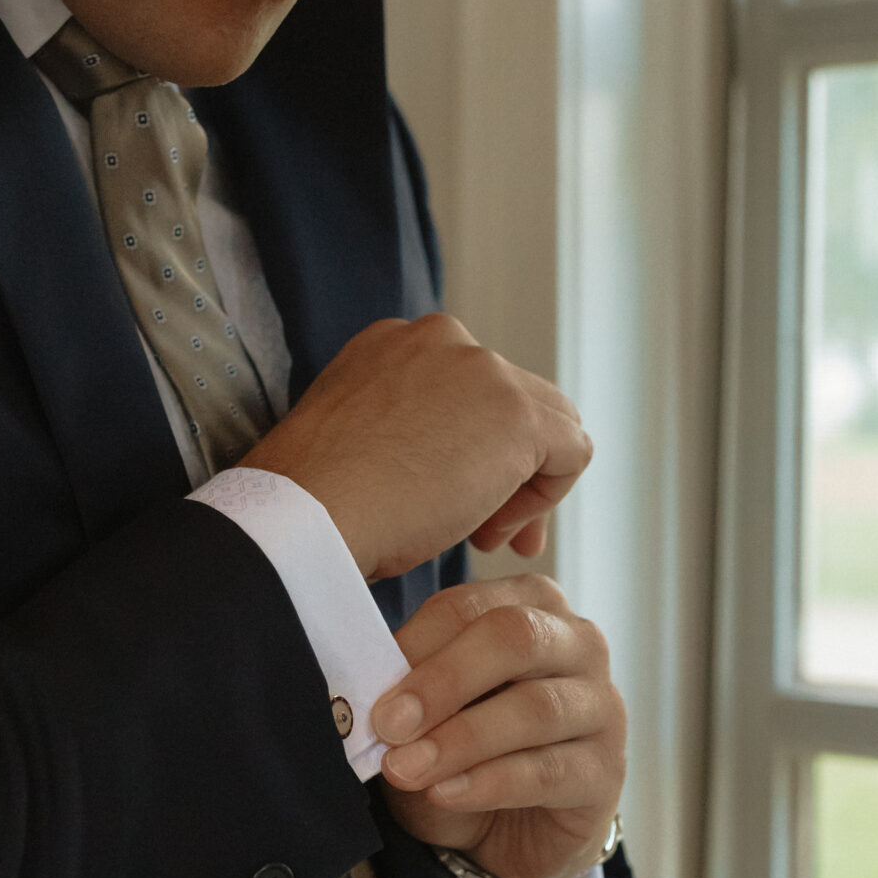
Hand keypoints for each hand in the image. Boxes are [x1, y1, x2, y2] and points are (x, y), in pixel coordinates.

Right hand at [242, 314, 591, 579]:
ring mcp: (482, 369)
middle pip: (512, 402)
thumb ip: (406, 432)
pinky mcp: (517, 413)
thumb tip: (458, 465)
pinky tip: (496, 532)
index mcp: (394, 343)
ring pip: (548, 424)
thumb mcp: (359, 442)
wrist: (306, 514)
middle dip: (507, 472)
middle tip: (484, 535)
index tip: (453, 506)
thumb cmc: (317, 501)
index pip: (468, 389)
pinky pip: (572, 452)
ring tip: (484, 538)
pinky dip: (547, 498)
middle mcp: (441, 339)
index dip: (471, 453)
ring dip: (525, 487)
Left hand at [373, 575, 626, 877]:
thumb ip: (406, 690)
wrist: (507, 833)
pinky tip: (446, 793)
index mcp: (531, 605)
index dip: (416, 642)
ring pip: (536, 708)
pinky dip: (489, 783)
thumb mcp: (427, 712)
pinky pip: (549, 771)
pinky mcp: (607, 771)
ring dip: (461, 740)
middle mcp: (578, 643)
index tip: (365, 681)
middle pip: (516, 638)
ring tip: (406, 768)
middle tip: (389, 723)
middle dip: (444, 681)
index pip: (471, 606)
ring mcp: (602, 706)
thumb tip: (362, 691)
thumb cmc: (464, 751)